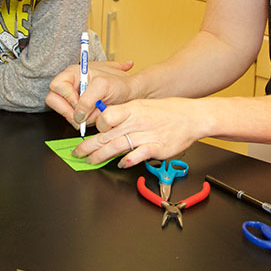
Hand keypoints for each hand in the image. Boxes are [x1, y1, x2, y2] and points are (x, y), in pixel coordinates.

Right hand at [46, 59, 134, 126]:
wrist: (131, 94)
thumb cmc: (120, 84)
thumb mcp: (104, 86)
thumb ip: (88, 99)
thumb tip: (77, 114)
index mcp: (74, 73)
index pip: (57, 85)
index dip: (66, 96)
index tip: (79, 103)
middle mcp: (71, 86)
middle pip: (54, 100)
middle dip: (69, 111)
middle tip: (83, 116)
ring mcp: (74, 99)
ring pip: (64, 113)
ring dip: (80, 118)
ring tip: (96, 113)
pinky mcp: (79, 111)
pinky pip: (74, 121)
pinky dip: (85, 122)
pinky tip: (96, 116)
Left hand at [71, 97, 206, 167]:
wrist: (193, 117)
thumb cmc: (169, 111)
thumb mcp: (143, 106)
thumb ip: (125, 115)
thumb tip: (106, 122)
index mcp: (133, 109)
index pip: (107, 116)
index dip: (95, 126)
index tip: (88, 134)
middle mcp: (137, 121)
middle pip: (107, 135)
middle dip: (89, 146)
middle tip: (78, 153)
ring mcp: (147, 135)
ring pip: (118, 145)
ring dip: (102, 155)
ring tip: (92, 161)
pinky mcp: (157, 147)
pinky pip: (138, 155)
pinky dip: (127, 160)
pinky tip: (121, 164)